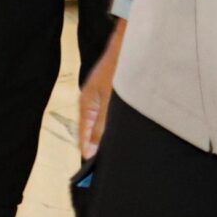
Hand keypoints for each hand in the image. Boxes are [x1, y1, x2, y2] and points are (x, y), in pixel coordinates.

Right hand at [80, 20, 125, 158]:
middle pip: (95, 132)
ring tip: (123, 153)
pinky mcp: (118, 95)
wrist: (133, 43)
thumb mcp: (111, 101)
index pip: (83, 136)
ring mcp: (106, 98)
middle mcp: (94, 102)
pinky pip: (116, 117)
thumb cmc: (119, 68)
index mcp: (86, 104)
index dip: (89, 154)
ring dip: (113, 137)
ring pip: (106, 125)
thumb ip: (103, 126)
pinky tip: (131, 134)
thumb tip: (93, 151)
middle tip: (112, 167)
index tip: (96, 174)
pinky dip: (120, 127)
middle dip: (101, 148)